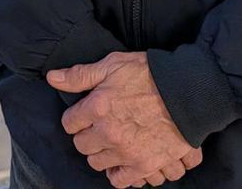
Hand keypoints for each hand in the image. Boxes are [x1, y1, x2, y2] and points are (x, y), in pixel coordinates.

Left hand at [46, 51, 201, 187]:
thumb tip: (52, 78)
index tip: (86, 113)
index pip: (69, 123)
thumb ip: (80, 75)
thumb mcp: (112, 65)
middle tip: (100, 126)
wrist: (189, 92)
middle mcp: (109, 134)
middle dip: (87, 136)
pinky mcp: (145, 165)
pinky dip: (121, 173)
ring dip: (103, 154)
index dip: (76, 117)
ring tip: (113, 142)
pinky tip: (124, 160)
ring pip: (99, 164)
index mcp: (97, 108)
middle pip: (82, 146)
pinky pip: (121, 181)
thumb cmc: (150, 74)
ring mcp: (127, 152)